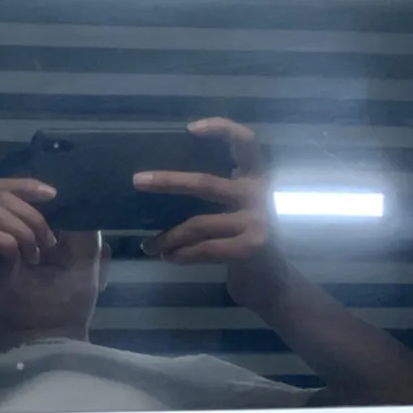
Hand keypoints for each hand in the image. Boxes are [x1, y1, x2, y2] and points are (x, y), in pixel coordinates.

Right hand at [0, 178, 57, 328]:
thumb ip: (14, 223)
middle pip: (2, 197)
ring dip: (25, 235)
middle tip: (48, 241)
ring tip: (35, 256)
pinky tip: (19, 261)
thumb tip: (44, 203)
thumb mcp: (3, 245)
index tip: (52, 194)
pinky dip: (12, 247)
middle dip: (33, 217)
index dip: (26, 186)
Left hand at [133, 118, 289, 312]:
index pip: (246, 143)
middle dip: (168, 182)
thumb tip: (162, 185)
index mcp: (256, 178)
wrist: (274, 284)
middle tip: (137, 181)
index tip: (190, 128)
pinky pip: (204, 248)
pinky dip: (181, 254)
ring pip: (198, 224)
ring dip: (168, 237)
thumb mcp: (239, 210)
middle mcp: (260, 193)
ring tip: (150, 246)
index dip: (222, 129)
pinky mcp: (253, 247)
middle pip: (206, 183)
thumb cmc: (246, 242)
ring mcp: (259, 220)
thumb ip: (217, 196)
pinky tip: (169, 257)